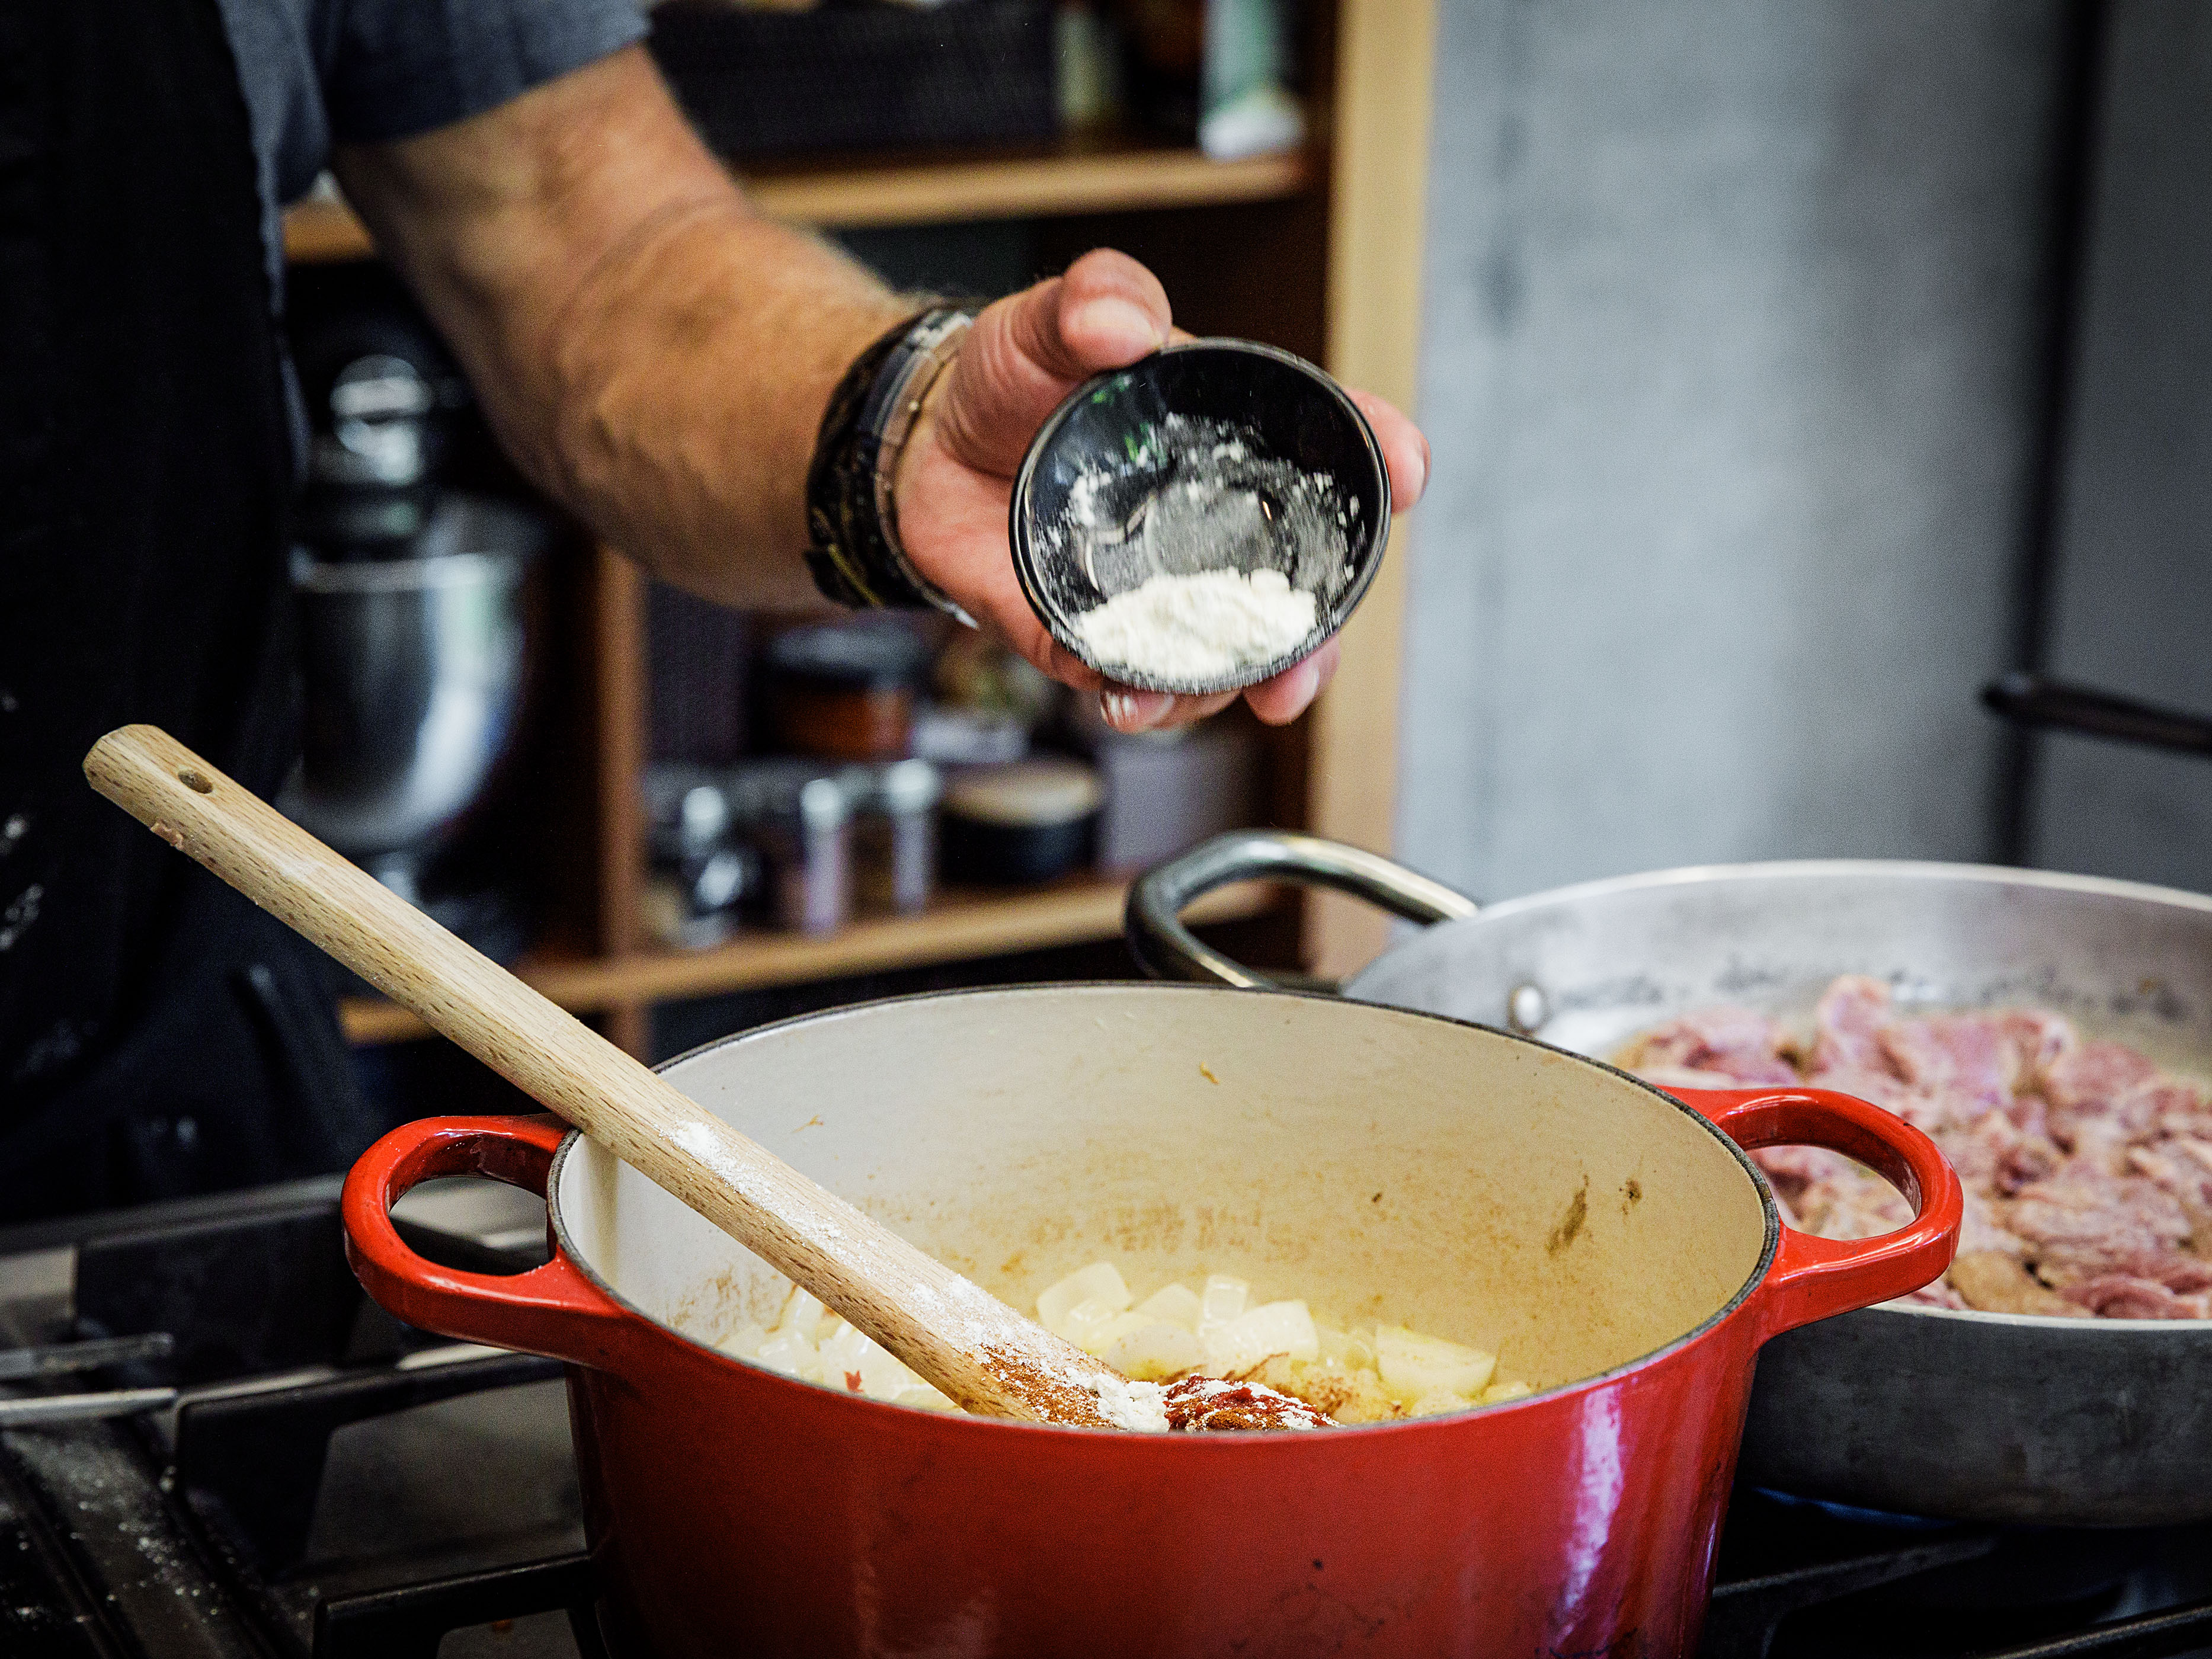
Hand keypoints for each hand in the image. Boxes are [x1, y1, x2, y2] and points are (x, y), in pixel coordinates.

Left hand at [893, 250, 1428, 733]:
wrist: (927, 447)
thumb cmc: (1011, 379)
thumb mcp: (1049, 320)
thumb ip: (1093, 299)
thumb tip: (1123, 321)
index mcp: (1230, 443)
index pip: (1329, 451)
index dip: (1382, 458)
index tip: (1407, 468)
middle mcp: (1211, 528)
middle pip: (1291, 593)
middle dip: (1312, 642)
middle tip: (1303, 669)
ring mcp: (1158, 590)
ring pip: (1218, 657)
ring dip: (1217, 686)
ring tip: (1191, 690)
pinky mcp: (1092, 635)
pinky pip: (1126, 681)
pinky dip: (1133, 698)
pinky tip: (1122, 697)